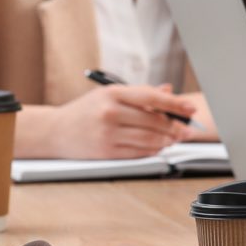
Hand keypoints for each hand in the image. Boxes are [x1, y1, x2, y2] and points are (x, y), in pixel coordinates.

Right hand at [35, 84, 197, 158]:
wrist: (55, 131)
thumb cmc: (85, 111)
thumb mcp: (108, 95)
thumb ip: (139, 94)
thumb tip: (167, 92)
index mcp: (113, 94)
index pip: (152, 98)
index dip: (175, 104)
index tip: (190, 109)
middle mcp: (110, 112)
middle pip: (154, 121)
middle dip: (175, 127)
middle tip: (186, 129)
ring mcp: (108, 134)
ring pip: (149, 139)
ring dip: (166, 141)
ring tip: (173, 139)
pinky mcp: (106, 152)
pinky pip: (138, 153)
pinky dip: (153, 151)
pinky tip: (158, 147)